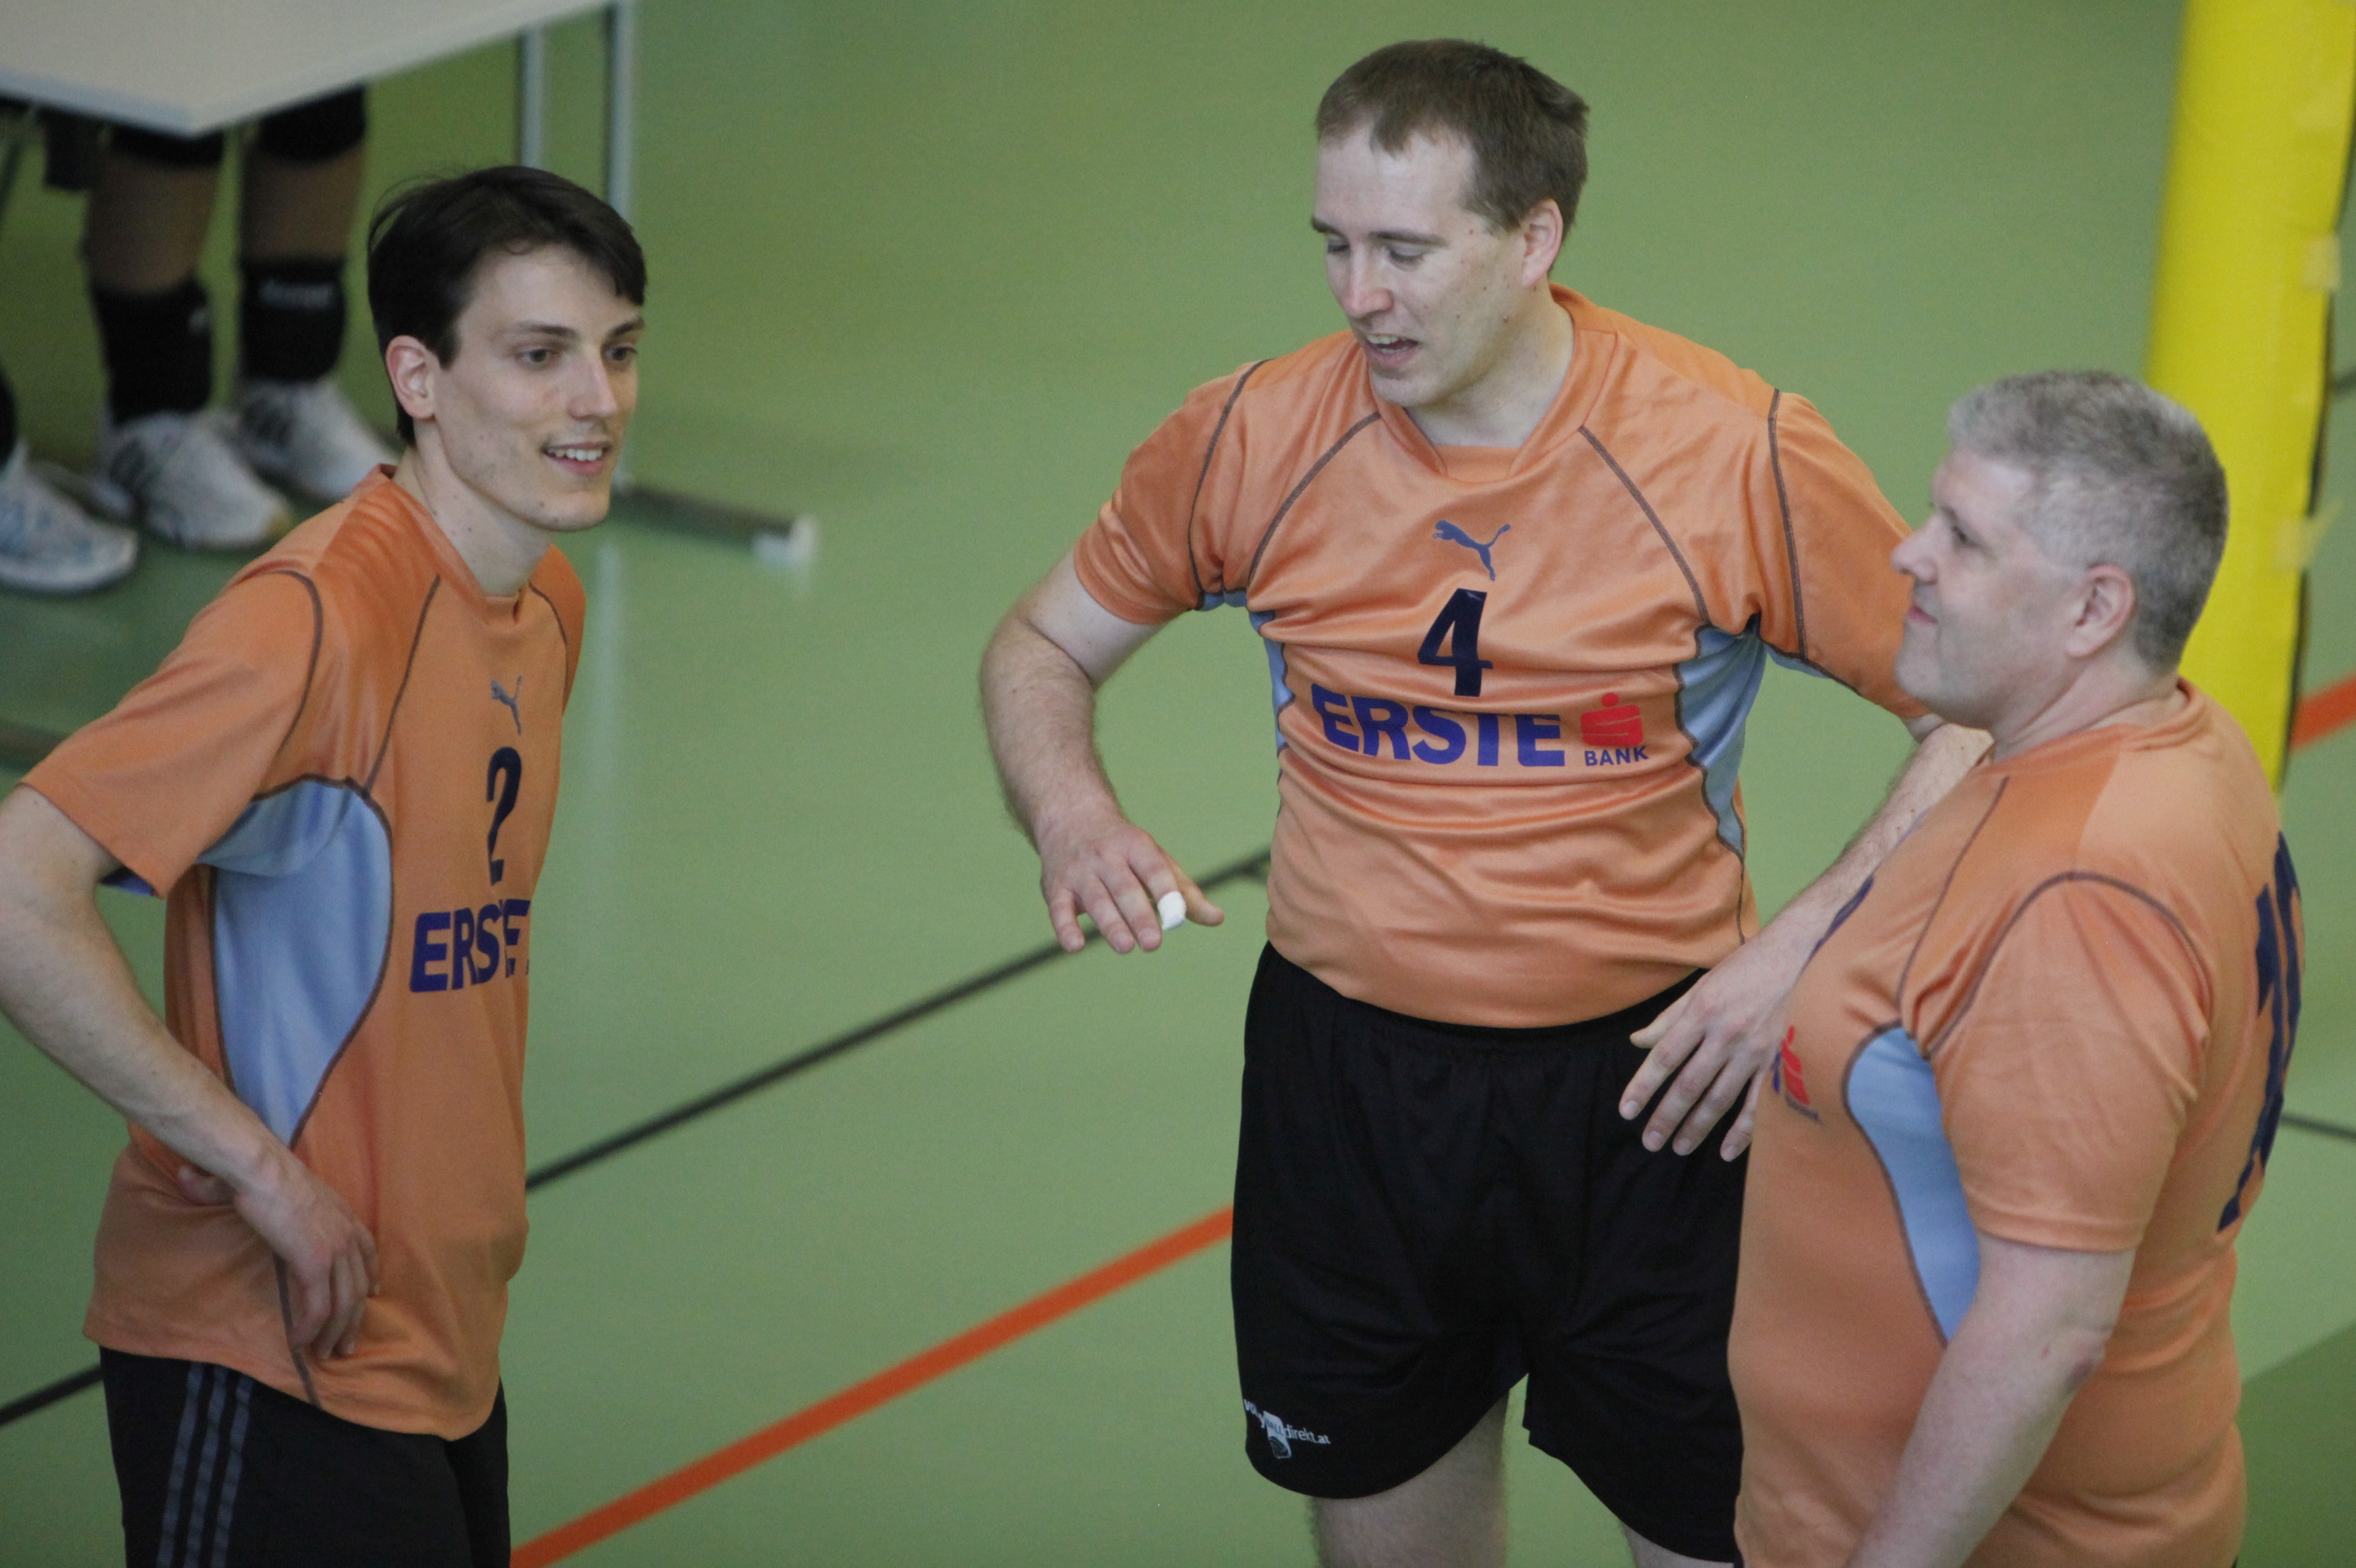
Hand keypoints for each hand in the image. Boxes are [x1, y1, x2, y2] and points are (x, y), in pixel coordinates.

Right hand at [180, 1153, 379, 1360]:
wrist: (257, 1166)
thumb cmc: (257, 1169)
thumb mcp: (274, 1186)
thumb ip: (260, 1198)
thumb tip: (197, 1182)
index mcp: (341, 1212)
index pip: (367, 1249)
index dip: (369, 1275)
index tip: (370, 1294)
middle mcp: (344, 1231)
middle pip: (358, 1285)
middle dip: (354, 1319)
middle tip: (346, 1345)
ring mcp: (333, 1248)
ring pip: (344, 1303)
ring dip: (336, 1333)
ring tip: (325, 1354)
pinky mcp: (315, 1263)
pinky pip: (319, 1307)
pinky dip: (310, 1329)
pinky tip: (299, 1343)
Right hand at [1034, 807, 1223, 954]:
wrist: (1071, 816)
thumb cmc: (1125, 849)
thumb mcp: (1156, 860)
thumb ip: (1184, 892)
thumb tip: (1217, 919)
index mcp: (1136, 846)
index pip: (1153, 869)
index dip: (1165, 891)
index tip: (1177, 916)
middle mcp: (1106, 856)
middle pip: (1125, 888)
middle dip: (1139, 916)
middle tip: (1153, 944)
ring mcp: (1079, 871)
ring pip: (1096, 899)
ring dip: (1110, 924)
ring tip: (1127, 947)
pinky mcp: (1055, 887)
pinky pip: (1059, 909)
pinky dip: (1065, 927)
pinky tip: (1076, 946)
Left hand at [1620, 922, 1808, 1158]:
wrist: (1803, 953)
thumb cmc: (1748, 968)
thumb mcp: (1703, 985)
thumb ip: (1670, 1017)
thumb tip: (1638, 1041)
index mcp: (1702, 1012)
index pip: (1664, 1056)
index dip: (1643, 1086)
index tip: (1627, 1111)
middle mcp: (1726, 1034)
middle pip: (1689, 1084)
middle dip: (1667, 1116)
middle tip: (1650, 1141)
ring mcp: (1755, 1050)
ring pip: (1719, 1098)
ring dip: (1697, 1127)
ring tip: (1678, 1147)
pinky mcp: (1781, 1060)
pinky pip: (1759, 1103)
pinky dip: (1743, 1130)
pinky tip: (1726, 1150)